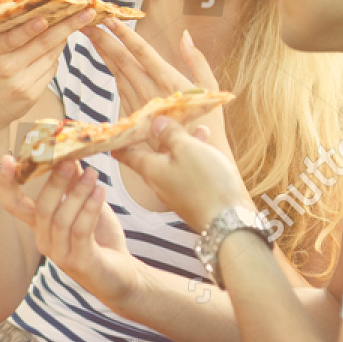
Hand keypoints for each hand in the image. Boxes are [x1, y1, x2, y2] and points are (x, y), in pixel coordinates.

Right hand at [0, 9, 97, 136]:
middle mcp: (7, 68)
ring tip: (72, 26)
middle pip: (43, 44)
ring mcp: (21, 84)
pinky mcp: (32, 95)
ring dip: (62, 41)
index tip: (47, 17)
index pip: (15, 37)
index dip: (31, 28)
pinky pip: (51, 71)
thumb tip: (43, 14)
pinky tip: (48, 55)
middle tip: (87, 13)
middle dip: (67, 27)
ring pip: (51, 56)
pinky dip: (53, 60)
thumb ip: (11, 35)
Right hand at [0, 155, 144, 310]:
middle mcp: (44, 240)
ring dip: (77, 193)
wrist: (122, 275)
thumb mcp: (86, 207)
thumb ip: (75, 186)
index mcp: (40, 225)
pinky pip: (80, 231)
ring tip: (93, 174)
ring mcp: (59, 253)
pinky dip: (89, 209)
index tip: (7, 158)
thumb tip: (70, 156)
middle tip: (69, 160)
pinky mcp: (79, 261)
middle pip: (41, 208)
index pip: (13, 205)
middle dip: (54, 182)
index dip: (7, 183)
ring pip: (61, 218)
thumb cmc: (101, 240)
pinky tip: (100, 193)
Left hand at [88, 18, 232, 160]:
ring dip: (102, 52)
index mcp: (168, 81)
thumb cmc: (207, 122)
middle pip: (121, 60)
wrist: (192, 159)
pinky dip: (110, 70)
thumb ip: (196, 60)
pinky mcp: (131, 114)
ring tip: (89, 33)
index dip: (124, 35)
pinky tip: (103, 56)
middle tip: (86, 21)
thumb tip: (185, 35)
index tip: (110, 19)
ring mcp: (137, 104)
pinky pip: (119, 88)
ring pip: (116, 73)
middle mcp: (149, 91)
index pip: (141, 52)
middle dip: (103, 39)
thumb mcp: (209, 88)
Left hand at [113, 118, 253, 232]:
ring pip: (174, 162)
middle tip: (163, 120)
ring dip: (184, 144)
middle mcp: (158, 182)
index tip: (113, 135)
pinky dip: (195, 157)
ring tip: (201, 129)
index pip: (128, 154)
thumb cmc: (205, 182)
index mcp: (150, 170)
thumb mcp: (187, 149)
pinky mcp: (192, 198)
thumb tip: (155, 123)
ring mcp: (175, 192)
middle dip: (160, 136)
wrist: (228, 221)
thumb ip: (170, 135)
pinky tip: (210, 150)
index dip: (122, 142)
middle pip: (153, 155)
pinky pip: (188, 172)